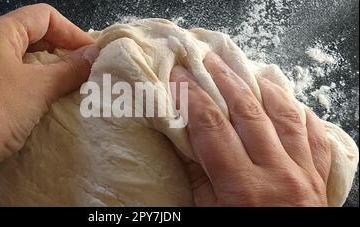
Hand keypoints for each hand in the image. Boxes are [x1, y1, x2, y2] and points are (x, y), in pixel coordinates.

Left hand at [0, 3, 98, 202]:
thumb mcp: (40, 88)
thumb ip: (71, 68)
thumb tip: (94, 55)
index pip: (43, 17)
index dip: (72, 33)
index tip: (90, 55)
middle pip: (22, 32)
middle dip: (52, 49)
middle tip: (73, 68)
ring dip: (21, 58)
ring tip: (41, 75)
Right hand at [170, 51, 330, 205]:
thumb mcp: (208, 217)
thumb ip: (200, 179)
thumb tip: (186, 142)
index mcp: (243, 188)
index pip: (211, 126)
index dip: (191, 96)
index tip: (177, 75)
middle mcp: (278, 174)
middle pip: (248, 112)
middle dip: (224, 80)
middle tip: (208, 59)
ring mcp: (304, 174)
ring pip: (286, 117)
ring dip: (264, 89)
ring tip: (248, 71)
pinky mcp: (320, 179)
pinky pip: (317, 138)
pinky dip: (304, 116)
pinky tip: (292, 103)